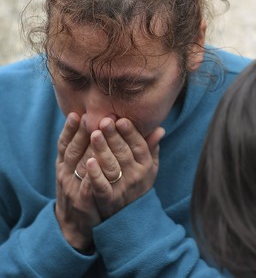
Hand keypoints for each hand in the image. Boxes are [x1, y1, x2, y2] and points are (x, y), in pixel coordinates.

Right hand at [55, 113, 100, 251]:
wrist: (76, 226)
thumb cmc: (83, 191)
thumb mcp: (83, 170)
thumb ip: (92, 150)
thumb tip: (104, 128)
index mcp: (66, 165)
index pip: (66, 143)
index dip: (70, 129)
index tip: (78, 113)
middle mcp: (66, 174)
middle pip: (72, 150)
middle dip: (81, 132)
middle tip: (89, 116)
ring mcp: (72, 188)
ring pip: (79, 165)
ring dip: (87, 148)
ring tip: (94, 133)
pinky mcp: (83, 201)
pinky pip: (88, 186)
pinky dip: (91, 175)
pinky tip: (95, 163)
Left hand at [85, 118, 163, 218]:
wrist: (130, 217)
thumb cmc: (137, 184)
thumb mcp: (150, 167)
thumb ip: (152, 147)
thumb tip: (160, 128)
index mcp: (146, 165)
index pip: (139, 145)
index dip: (131, 133)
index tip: (121, 119)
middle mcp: (135, 175)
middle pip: (124, 153)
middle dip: (114, 136)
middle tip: (104, 120)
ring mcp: (122, 188)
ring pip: (112, 166)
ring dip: (103, 150)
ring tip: (94, 134)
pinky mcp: (108, 200)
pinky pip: (102, 186)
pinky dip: (96, 174)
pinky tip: (89, 161)